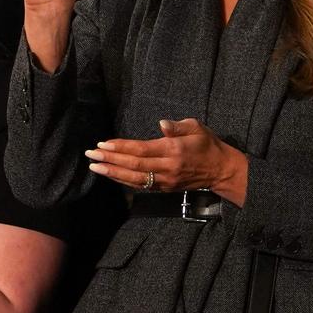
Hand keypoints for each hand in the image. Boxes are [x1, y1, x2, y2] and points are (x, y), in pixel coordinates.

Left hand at [83, 118, 243, 194]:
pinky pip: (141, 186)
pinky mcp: (165, 188)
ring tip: (95, 167)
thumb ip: (178, 126)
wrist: (221, 170)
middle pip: (134, 165)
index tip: (104, 144)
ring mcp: (165, 180)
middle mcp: (167, 167)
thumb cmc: (208, 144)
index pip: (141, 149)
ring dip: (113, 173)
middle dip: (110, 160)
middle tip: (92, 155)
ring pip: (134, 179)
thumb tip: (161, 124)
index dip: (121, 148)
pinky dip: (124, 181)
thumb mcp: (197, 128)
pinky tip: (111, 175)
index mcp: (173, 150)